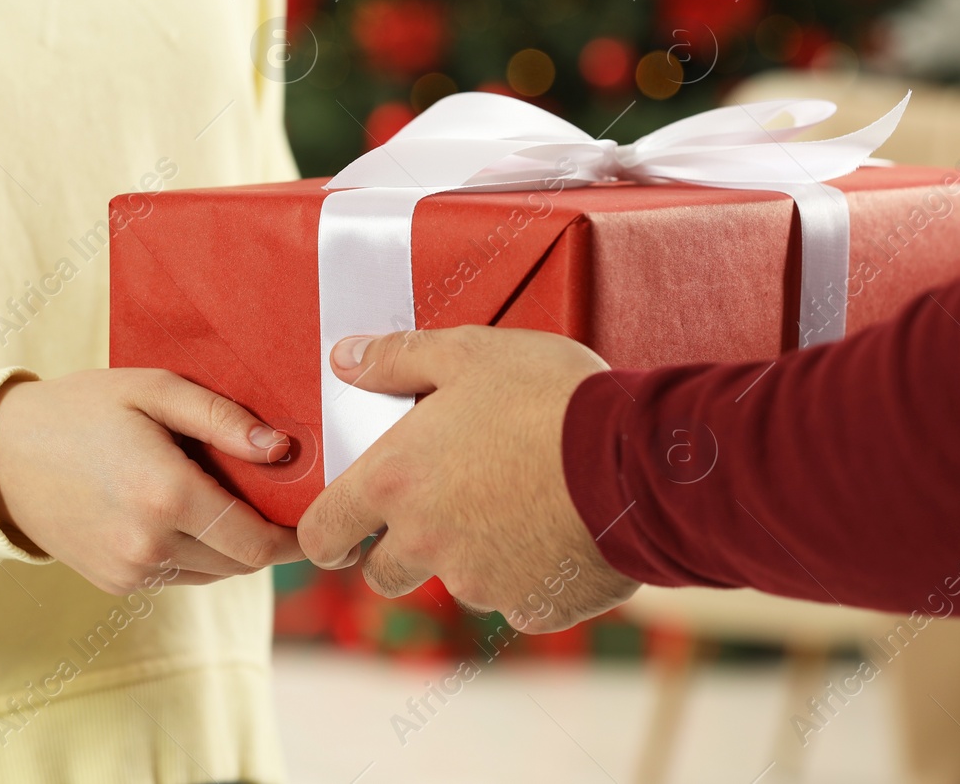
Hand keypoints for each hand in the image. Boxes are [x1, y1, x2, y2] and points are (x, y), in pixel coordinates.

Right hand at [0, 369, 302, 593]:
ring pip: (217, 573)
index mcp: (166, 495)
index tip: (315, 514)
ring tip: (232, 498)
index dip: (295, 536)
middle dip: (271, 537)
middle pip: (243, 563)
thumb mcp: (155, 390)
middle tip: (284, 500)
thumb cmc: (82, 409)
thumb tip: (281, 450)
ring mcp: (130, 570)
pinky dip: (201, 551)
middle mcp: (150, 544)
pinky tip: (190, 512)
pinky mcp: (116, 583)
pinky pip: (184, 575)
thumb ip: (223, 419)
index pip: (258, 542)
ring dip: (236, 544)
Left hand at [296, 327, 638, 633]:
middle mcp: (426, 545)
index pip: (323, 534)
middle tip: (444, 505)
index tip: (341, 530)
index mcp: (394, 484)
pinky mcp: (535, 606)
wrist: (636, 457)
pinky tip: (560, 531)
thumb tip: (344, 359)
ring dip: (474, 555)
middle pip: (384, 573)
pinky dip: (531, 576)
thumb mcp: (469, 352)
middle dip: (401, 549)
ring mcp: (481, 583)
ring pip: (458, 582)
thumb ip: (397, 358)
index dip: (326, 534)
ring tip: (519, 503)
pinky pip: (520, 601)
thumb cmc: (547, 396)